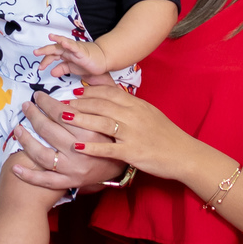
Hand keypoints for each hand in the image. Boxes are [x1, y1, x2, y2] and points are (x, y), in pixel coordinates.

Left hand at [9, 89, 132, 191]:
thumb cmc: (121, 132)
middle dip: (35, 115)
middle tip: (27, 106)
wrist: (130, 163)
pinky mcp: (70, 182)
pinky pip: (46, 181)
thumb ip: (104, 90)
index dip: (48, 103)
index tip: (40, 97)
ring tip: (18, 128)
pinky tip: (16, 168)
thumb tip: (88, 71)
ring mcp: (75, 168)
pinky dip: (30, 176)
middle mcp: (82, 150)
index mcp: (94, 130)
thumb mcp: (120, 108)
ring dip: (27, 141)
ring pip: (43, 154)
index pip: (64, 113)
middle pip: (50, 130)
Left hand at [34, 33, 108, 79]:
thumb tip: (51, 72)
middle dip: (44, 50)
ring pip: (63, 45)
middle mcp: (68, 50)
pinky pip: (74, 46)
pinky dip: (68, 44)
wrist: (103, 60)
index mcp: (65, 55)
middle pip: (54, 49)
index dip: (45, 61)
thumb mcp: (72, 69)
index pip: (52, 56)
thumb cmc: (89, 63)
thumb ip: (62, 69)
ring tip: (49, 38)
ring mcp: (75, 49)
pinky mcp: (82, 51)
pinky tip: (62, 42)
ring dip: (55, 42)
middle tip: (35, 53)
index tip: (40, 68)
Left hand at [39, 82, 195, 182]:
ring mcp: (133, 133)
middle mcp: (133, 115)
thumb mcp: (148, 113)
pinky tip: (76, 146)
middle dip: (77, 101)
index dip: (88, 90)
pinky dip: (91, 147)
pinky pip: (109, 148)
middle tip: (59, 101)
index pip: (108, 93)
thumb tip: (110, 96)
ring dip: (80, 118)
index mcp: (136, 104)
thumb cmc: (164, 135)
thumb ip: (129, 105)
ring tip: (61, 116)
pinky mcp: (133, 152)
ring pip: (102, 122)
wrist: (183, 154)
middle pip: (100, 104)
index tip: (72, 90)